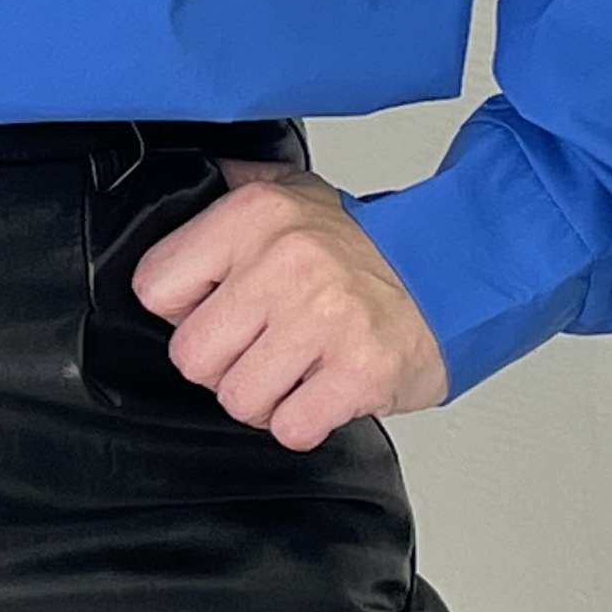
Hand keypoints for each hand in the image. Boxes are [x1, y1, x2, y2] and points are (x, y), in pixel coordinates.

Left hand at [132, 163, 448, 445]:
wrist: (456, 272)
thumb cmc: (370, 245)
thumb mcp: (296, 191)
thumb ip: (235, 186)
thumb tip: (186, 183)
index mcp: (254, 215)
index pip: (155, 285)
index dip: (183, 310)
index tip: (217, 309)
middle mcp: (285, 261)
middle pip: (191, 355)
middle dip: (222, 365)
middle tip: (261, 349)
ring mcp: (323, 318)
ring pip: (236, 398)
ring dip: (264, 399)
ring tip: (296, 370)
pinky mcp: (358, 371)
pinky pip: (291, 427)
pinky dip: (304, 422)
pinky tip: (322, 390)